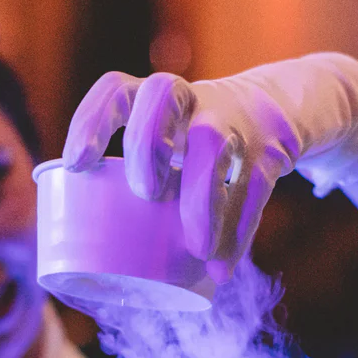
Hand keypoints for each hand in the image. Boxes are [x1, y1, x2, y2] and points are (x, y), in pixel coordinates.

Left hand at [62, 53, 357, 280]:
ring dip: (200, 199)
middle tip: (144, 193)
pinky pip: (254, 187)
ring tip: (196, 249)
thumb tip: (88, 253)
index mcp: (155, 100)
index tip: (76, 165)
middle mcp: (192, 100)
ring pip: (213, 144)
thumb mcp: (172, 141)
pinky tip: (221, 268)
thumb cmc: (200, 142)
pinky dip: (238, 232)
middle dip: (147, 143)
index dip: (91, 121)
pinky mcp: (269, 147)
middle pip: (163, 93)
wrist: (281, 109)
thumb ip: (137, 180)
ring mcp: (233, 119)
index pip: (116, 90)